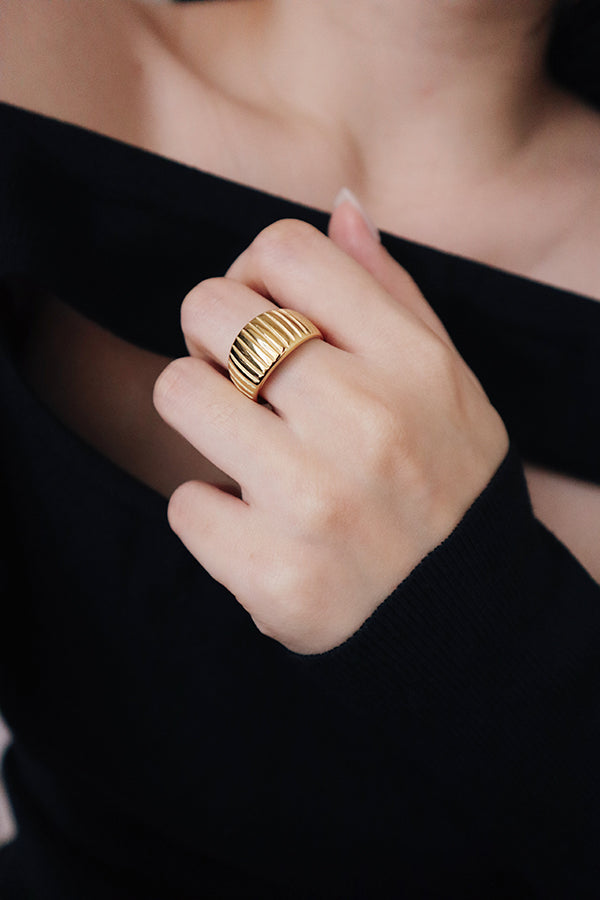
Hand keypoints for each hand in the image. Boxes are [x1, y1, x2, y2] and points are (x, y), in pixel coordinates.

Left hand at [153, 198, 508, 653]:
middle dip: (212, 339)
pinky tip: (258, 525)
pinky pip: (183, 502)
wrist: (458, 613)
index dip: (252, 275)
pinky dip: (211, 513)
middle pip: (210, 309)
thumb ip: (389, 291)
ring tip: (247, 449)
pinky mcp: (274, 576)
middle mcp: (366, 423)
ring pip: (176, 392)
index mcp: (411, 362)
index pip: (282, 250)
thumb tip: (338, 206)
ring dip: (202, 418)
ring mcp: (317, 502)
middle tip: (243, 385)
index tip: (262, 317)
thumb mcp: (448, 379)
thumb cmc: (444, 481)